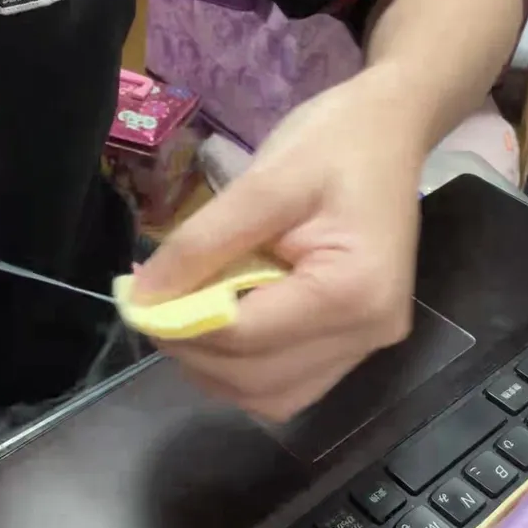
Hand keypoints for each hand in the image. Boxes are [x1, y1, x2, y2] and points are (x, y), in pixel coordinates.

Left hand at [133, 67, 426, 421]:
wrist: (392, 129)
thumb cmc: (332, 142)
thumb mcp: (261, 182)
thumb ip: (201, 244)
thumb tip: (143, 299)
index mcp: (352, 291)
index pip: (245, 337)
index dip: (181, 325)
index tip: (136, 298)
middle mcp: (367, 334)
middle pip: (256, 381)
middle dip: (194, 351)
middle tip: (154, 307)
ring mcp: (367, 347)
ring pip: (270, 398)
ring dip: (216, 370)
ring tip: (186, 316)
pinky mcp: (357, 346)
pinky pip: (289, 384)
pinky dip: (245, 369)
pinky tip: (223, 326)